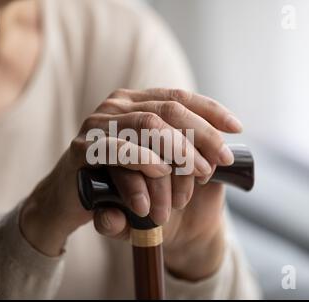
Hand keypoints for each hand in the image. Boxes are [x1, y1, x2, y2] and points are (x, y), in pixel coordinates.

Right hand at [20, 89, 242, 277]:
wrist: (71, 198)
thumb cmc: (118, 178)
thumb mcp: (152, 160)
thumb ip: (176, 147)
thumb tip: (220, 151)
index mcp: (134, 101)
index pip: (178, 97)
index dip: (211, 110)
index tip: (237, 128)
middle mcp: (116, 106)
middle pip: (169, 110)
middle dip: (202, 136)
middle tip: (219, 163)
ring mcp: (97, 125)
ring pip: (148, 125)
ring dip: (179, 152)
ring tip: (198, 175)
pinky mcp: (83, 150)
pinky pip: (117, 150)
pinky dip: (143, 161)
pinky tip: (161, 174)